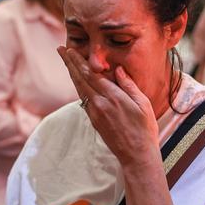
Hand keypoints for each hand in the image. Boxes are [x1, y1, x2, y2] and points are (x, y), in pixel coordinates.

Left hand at [57, 47, 160, 167]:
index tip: (70, 50)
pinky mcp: (94, 120)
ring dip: (72, 73)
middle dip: (70, 63)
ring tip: (66, 61)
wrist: (136, 155)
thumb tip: (117, 70)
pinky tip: (78, 80)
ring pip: (79, 89)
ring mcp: (95, 113)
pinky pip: (83, 99)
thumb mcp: (143, 104)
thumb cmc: (144, 128)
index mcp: (113, 98)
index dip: (79, 61)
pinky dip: (78, 86)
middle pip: (80, 79)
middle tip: (60, 49)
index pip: (91, 74)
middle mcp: (99, 104)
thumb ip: (129, 85)